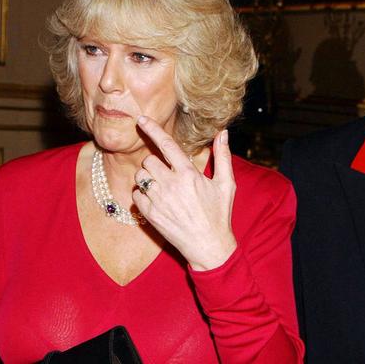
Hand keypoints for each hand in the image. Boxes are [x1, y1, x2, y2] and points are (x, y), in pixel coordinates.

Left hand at [132, 116, 236, 270]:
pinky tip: (157, 200)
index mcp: (189, 174)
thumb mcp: (227, 184)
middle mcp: (171, 185)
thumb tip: (223, 133)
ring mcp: (159, 201)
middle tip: (167, 173)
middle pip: (149, 160)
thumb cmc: (219, 214)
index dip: (153, 129)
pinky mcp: (150, 215)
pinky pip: (136, 195)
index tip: (141, 118)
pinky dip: (143, 195)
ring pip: (140, 176)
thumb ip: (223, 156)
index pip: (166, 144)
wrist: (209, 246)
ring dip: (148, 178)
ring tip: (162, 186)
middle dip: (155, 163)